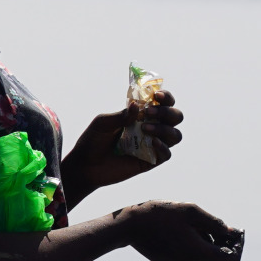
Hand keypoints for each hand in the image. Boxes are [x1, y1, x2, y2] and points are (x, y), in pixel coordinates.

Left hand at [66, 95, 184, 194]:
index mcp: (141, 114)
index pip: (163, 102)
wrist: (85, 165)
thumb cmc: (93, 140)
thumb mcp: (103, 123)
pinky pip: (166, 154)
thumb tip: (138, 105)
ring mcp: (152, 145)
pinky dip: (163, 147)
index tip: (157, 95)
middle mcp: (151, 127)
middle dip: (167, 112)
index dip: (165, 97)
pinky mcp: (150, 161)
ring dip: (165, 129)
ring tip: (145, 129)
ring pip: (175, 135)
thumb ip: (121, 115)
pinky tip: (153, 143)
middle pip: (175, 116)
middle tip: (149, 113)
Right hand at [117, 200, 244, 260]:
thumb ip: (215, 223)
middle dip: (224, 245)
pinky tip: (185, 235)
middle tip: (215, 227)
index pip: (232, 259)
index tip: (234, 232)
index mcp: (198, 253)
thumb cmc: (161, 214)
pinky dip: (197, 251)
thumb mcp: (192, 211)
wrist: (130, 226)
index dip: (238, 246)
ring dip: (210, 247)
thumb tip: (232, 232)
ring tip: (196, 228)